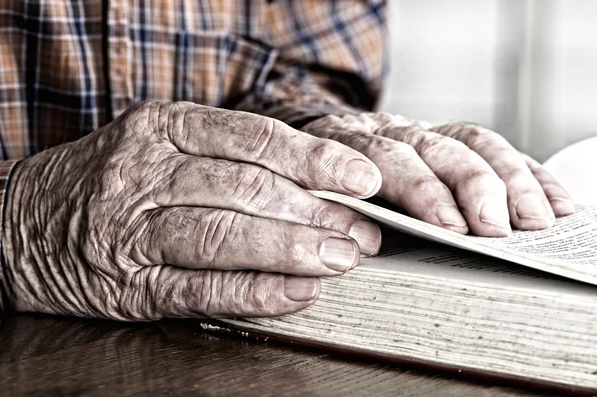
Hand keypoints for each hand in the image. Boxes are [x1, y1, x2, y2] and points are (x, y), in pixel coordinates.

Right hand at [1, 101, 381, 319]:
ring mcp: (133, 230)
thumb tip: (312, 183)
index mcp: (163, 128)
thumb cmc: (110, 179)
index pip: (255, 138)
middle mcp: (146, 173)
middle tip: (364, 231)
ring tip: (342, 259)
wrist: (21, 221)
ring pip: (225, 235)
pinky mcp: (129, 285)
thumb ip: (227, 157)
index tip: (363, 179)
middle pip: (247, 188)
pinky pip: (202, 288)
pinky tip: (298, 293)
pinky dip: (256, 291)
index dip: (316, 159)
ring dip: (293, 249)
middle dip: (316, 211)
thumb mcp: (160, 144)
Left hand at [302, 113, 573, 236]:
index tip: (447, 224)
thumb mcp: (299, 188)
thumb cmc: (308, 174)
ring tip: (535, 219)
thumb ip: (321, 208)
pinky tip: (553, 200)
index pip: (387, 158)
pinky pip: (493, 147)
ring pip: (471, 142)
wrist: (314, 133)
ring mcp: (423, 132)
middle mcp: (391, 131)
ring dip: (509, 180)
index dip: (421, 190)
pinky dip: (527, 172)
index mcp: (348, 141)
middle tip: (495, 228)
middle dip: (472, 187)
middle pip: (437, 148)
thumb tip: (356, 245)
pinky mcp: (448, 138)